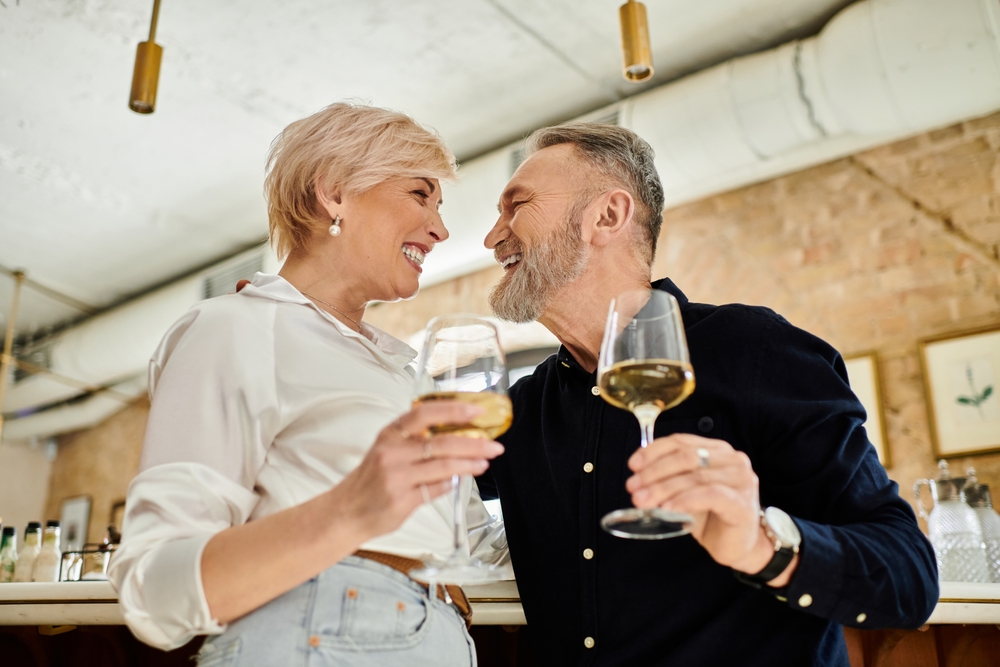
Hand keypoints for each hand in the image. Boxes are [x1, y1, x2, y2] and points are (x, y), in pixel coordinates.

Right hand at [329, 401, 503, 541]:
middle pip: (441, 442)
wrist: (345, 512)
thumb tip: (457, 438)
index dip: (453, 410)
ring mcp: (396, 477)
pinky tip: (460, 481)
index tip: (477, 410)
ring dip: (469, 464)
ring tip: (485, 462)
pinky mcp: (402, 501)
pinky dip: (451, 484)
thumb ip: (416, 443)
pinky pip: (436, 489)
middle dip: (474, 443)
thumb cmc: (370, 480)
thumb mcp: (387, 451)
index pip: (425, 413)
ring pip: (443, 467)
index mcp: (390, 434)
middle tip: (494, 445)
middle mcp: (392, 452)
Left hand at [626, 433, 775, 575]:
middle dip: (654, 472)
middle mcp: (733, 460)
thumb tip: (637, 476)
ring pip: (695, 477)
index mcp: (718, 450)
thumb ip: (668, 478)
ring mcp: (741, 480)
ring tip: (643, 501)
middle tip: (633, 487)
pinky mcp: (742, 503)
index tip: (633, 465)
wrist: (739, 547)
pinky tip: (667, 509)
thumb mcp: (686, 491)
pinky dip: (684, 500)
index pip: (681, 442)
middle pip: (686, 457)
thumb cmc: (712, 516)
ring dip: (663, 488)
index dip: (654, 451)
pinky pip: (709, 495)